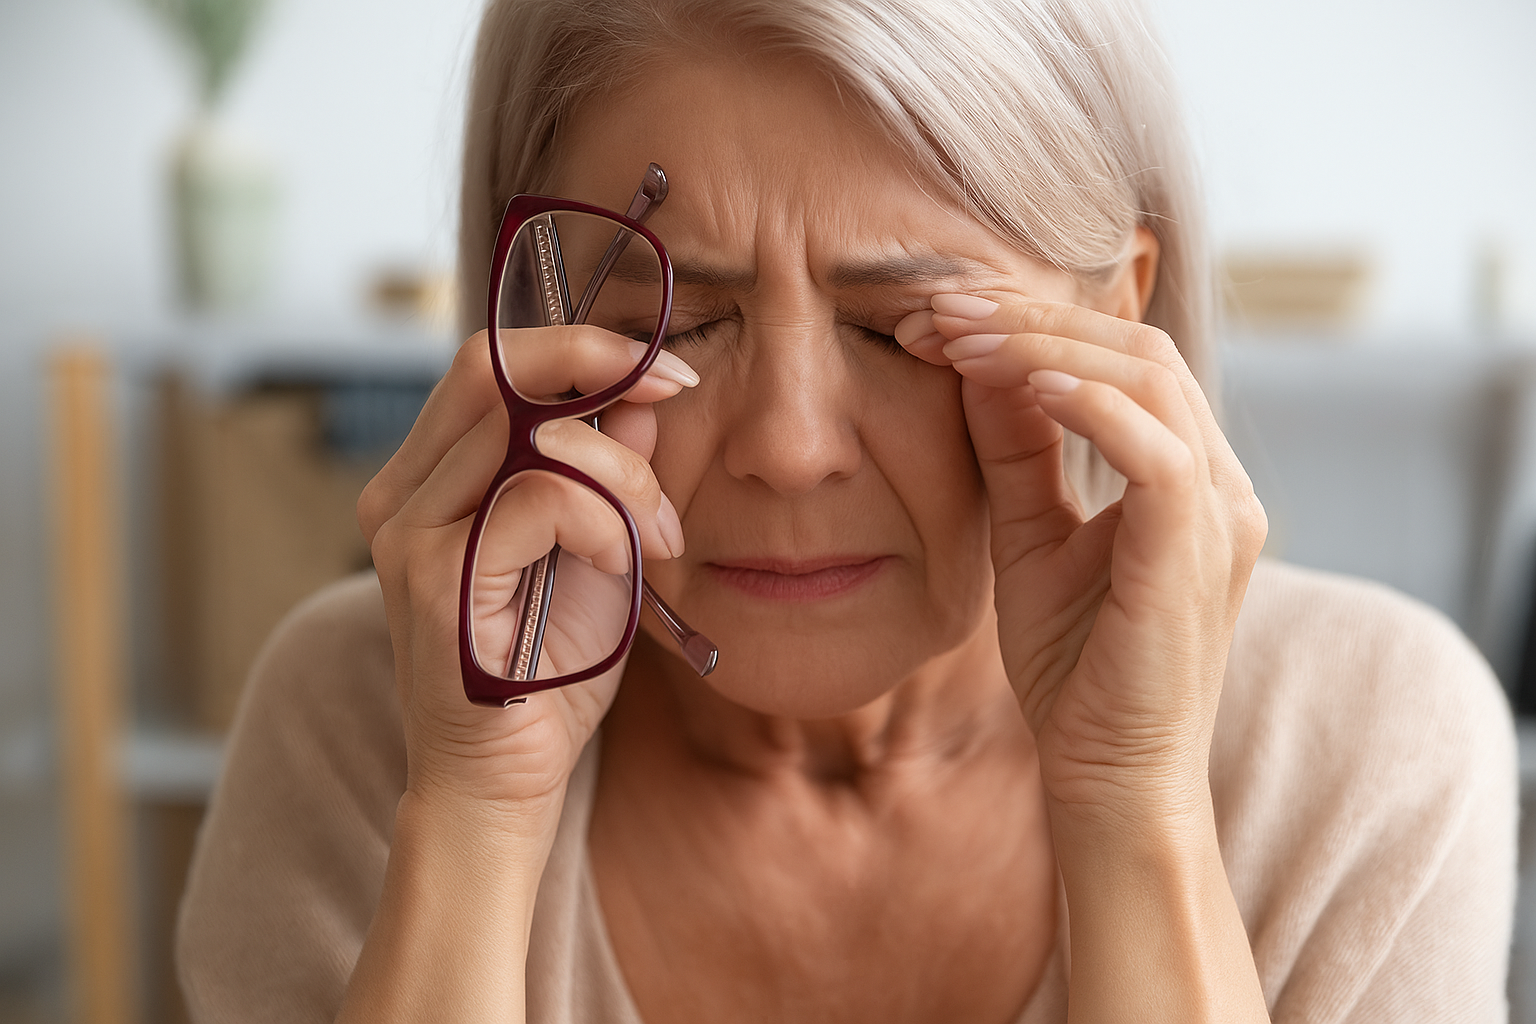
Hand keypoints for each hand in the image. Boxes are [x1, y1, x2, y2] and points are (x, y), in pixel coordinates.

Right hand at [358, 329, 696, 818]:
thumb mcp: (597, 556)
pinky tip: (628, 561)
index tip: (666, 373)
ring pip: (528, 430)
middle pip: (493, 369)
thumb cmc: (548, 675)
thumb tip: (641, 402)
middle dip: (599, 366)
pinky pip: (537, 497)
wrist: (502, 786)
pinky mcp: (433, 576)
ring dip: (622, 469)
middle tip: (674, 394)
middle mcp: (403, 495)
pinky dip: (604, 517)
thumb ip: (608, 478)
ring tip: (659, 533)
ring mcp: (408, 532)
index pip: (490, 367)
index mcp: (432, 481)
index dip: (579, 348)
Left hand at [897, 293, 1266, 818]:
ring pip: (1148, 378)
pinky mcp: (1197, 551)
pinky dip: (1090, 406)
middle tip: (939, 308)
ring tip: (959, 338)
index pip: (1122, 358)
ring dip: (1045, 346)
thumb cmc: (1074, 665)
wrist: (1109, 774)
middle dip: (1031, 318)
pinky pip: (1157, 450)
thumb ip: (1016, 452)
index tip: (939, 318)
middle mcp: (1218, 483)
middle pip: (1138, 347)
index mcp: (1186, 475)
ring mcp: (1218, 514)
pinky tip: (1021, 387)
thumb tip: (979, 365)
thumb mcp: (1030, 536)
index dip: (1032, 324)